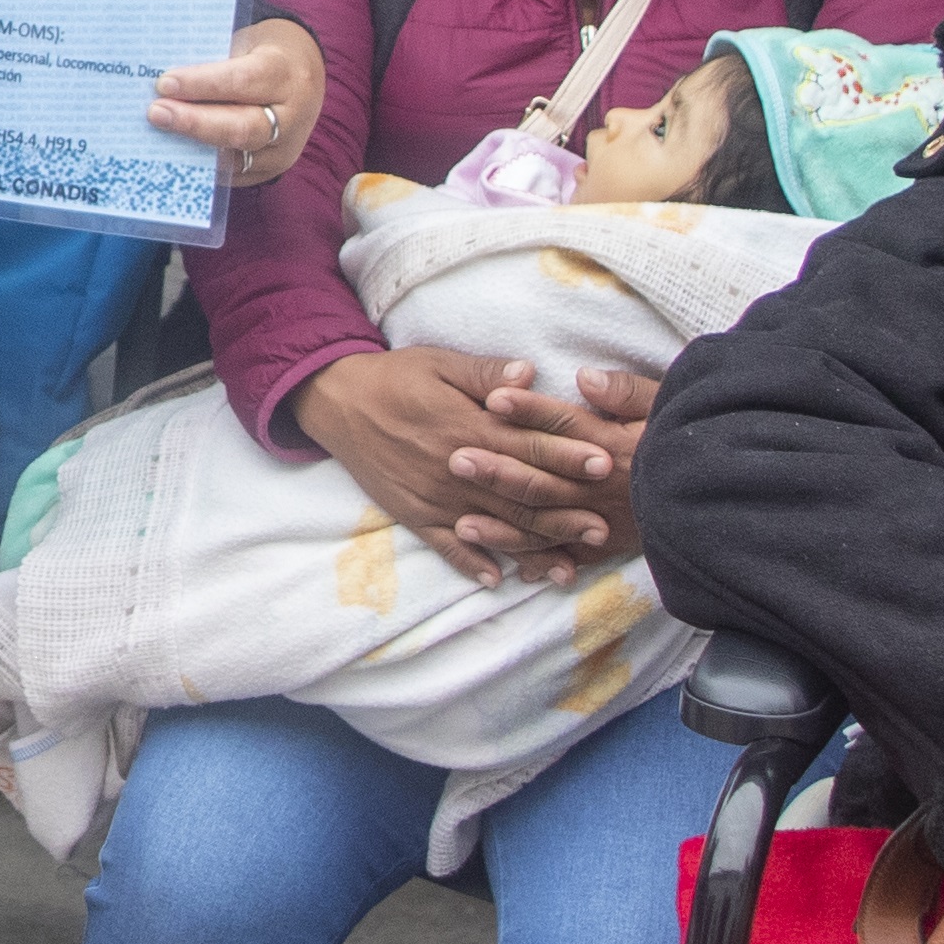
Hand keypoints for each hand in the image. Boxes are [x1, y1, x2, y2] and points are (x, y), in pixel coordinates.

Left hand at [151, 12, 324, 186]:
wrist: (302, 78)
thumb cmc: (261, 55)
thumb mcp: (246, 44)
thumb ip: (213, 63)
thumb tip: (164, 83)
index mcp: (286, 73)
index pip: (243, 81)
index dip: (202, 84)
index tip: (165, 83)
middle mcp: (292, 116)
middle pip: (241, 128)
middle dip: (194, 123)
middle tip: (156, 113)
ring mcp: (285, 149)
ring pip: (235, 157)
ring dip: (191, 147)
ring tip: (157, 135)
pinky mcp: (272, 170)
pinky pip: (231, 173)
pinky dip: (200, 164)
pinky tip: (173, 153)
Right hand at [295, 345, 639, 582]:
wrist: (337, 403)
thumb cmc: (395, 378)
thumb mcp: (440, 363)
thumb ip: (486, 373)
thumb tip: (529, 374)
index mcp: (467, 427)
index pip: (528, 446)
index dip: (568, 455)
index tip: (605, 465)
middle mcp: (455, 469)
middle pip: (519, 497)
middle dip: (564, 513)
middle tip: (604, 527)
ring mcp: (434, 497)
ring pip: (492, 530)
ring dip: (532, 549)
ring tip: (569, 566)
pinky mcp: (413, 514)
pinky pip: (446, 548)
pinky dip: (472, 565)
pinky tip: (498, 580)